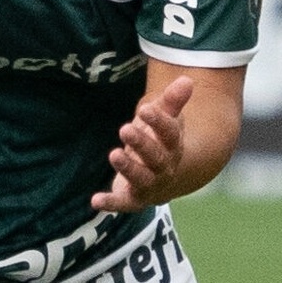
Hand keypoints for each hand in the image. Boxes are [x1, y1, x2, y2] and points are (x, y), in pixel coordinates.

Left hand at [92, 75, 191, 211]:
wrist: (161, 180)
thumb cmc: (158, 142)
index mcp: (173, 145)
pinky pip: (122, 203)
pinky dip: (110, 203)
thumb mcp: (164, 120)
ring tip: (114, 154)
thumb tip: (186, 79)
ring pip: (142, 179)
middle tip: (125, 129)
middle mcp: (164, 167)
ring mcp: (149, 185)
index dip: (159, 122)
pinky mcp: (132, 200)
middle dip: (142, 143)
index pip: (170, 133)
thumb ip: (172, 102)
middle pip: (156, 156)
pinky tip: (95, 200)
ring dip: (128, 168)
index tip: (145, 109)